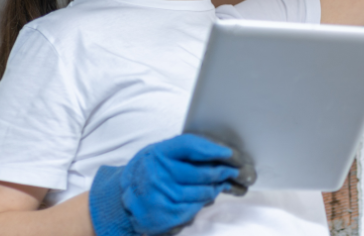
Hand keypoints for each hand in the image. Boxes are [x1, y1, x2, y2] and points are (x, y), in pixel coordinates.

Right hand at [89, 134, 255, 235]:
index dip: (215, 149)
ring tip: (224, 184)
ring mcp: (161, 196)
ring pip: (202, 193)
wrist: (123, 200)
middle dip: (225, 172)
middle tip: (240, 172)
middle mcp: (158, 174)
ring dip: (218, 189)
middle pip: (202, 173)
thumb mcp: (161, 153)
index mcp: (158, 153)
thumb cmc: (150, 171)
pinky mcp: (164, 216)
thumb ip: (187, 151)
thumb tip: (223, 152)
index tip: (233, 154)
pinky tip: (208, 197)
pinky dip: (204, 203)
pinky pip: (194, 209)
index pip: (191, 146)